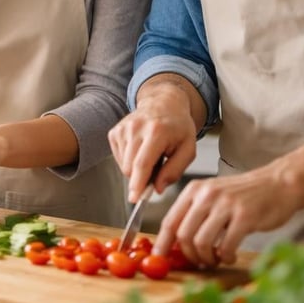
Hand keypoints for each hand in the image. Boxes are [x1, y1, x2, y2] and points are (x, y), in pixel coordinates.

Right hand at [107, 85, 197, 202]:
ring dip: (136, 168)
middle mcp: (136, 128)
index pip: (142, 163)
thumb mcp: (188, 149)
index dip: (138, 183)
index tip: (135, 198)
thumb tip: (158, 188)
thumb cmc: (178, 127)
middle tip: (158, 167)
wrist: (163, 104)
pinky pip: (119, 158)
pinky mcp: (114, 132)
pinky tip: (140, 150)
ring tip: (151, 155)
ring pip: (124, 165)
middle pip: (130, 167)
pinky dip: (129, 160)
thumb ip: (175, 171)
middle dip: (142, 177)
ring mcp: (123, 129)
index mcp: (157, 132)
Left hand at [155, 166, 300, 266]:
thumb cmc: (245, 195)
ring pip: (201, 242)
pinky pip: (225, 246)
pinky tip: (230, 256)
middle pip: (183, 234)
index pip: (170, 220)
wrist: (279, 184)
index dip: (163, 243)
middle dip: (189, 255)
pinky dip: (225, 257)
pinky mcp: (245, 217)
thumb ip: (195, 214)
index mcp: (194, 190)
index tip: (161, 257)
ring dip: (207, 258)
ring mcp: (226, 205)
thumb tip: (175, 243)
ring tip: (215, 259)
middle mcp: (206, 195)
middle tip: (199, 262)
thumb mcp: (213, 196)